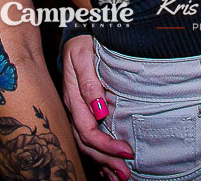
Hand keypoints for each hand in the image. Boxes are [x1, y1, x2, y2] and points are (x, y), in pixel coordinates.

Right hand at [60, 33, 132, 179]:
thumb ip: (89, 83)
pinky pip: (88, 138)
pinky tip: (108, 167)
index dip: (106, 144)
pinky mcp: (83, 112)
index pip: (88, 130)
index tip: (127, 151)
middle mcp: (73, 109)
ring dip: (103, 162)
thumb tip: (100, 110)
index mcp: (73, 98)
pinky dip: (99, 155)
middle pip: (87, 143)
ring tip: (119, 176)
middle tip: (126, 173)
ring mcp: (77, 112)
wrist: (76, 34)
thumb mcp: (83, 56)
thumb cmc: (82, 44)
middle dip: (106, 160)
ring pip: (87, 144)